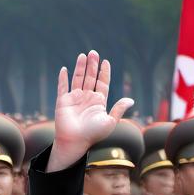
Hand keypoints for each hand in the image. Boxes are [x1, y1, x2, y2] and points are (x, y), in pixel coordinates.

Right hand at [47, 51, 132, 171]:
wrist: (76, 141)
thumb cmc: (94, 134)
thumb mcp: (110, 121)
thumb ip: (118, 109)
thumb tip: (131, 100)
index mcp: (99, 102)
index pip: (102, 83)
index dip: (104, 73)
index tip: (105, 62)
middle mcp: (87, 98)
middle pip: (90, 78)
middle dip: (92, 65)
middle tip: (94, 53)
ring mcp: (75, 98)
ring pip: (78, 78)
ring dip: (80, 67)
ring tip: (83, 55)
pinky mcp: (63, 100)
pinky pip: (62, 87)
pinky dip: (63, 78)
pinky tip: (65, 69)